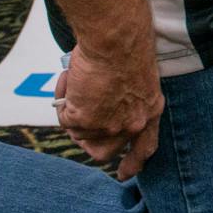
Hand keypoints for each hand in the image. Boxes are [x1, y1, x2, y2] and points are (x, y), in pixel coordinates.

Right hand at [55, 39, 164, 180]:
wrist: (116, 38)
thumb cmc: (127, 45)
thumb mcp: (137, 78)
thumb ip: (125, 99)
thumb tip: (99, 105)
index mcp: (150, 111)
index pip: (145, 148)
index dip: (133, 163)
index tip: (124, 174)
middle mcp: (131, 125)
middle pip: (104, 151)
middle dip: (89, 139)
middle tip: (79, 120)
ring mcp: (107, 127)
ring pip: (79, 134)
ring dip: (73, 112)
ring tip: (76, 82)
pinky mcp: (85, 120)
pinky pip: (65, 119)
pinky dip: (63, 99)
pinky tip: (69, 80)